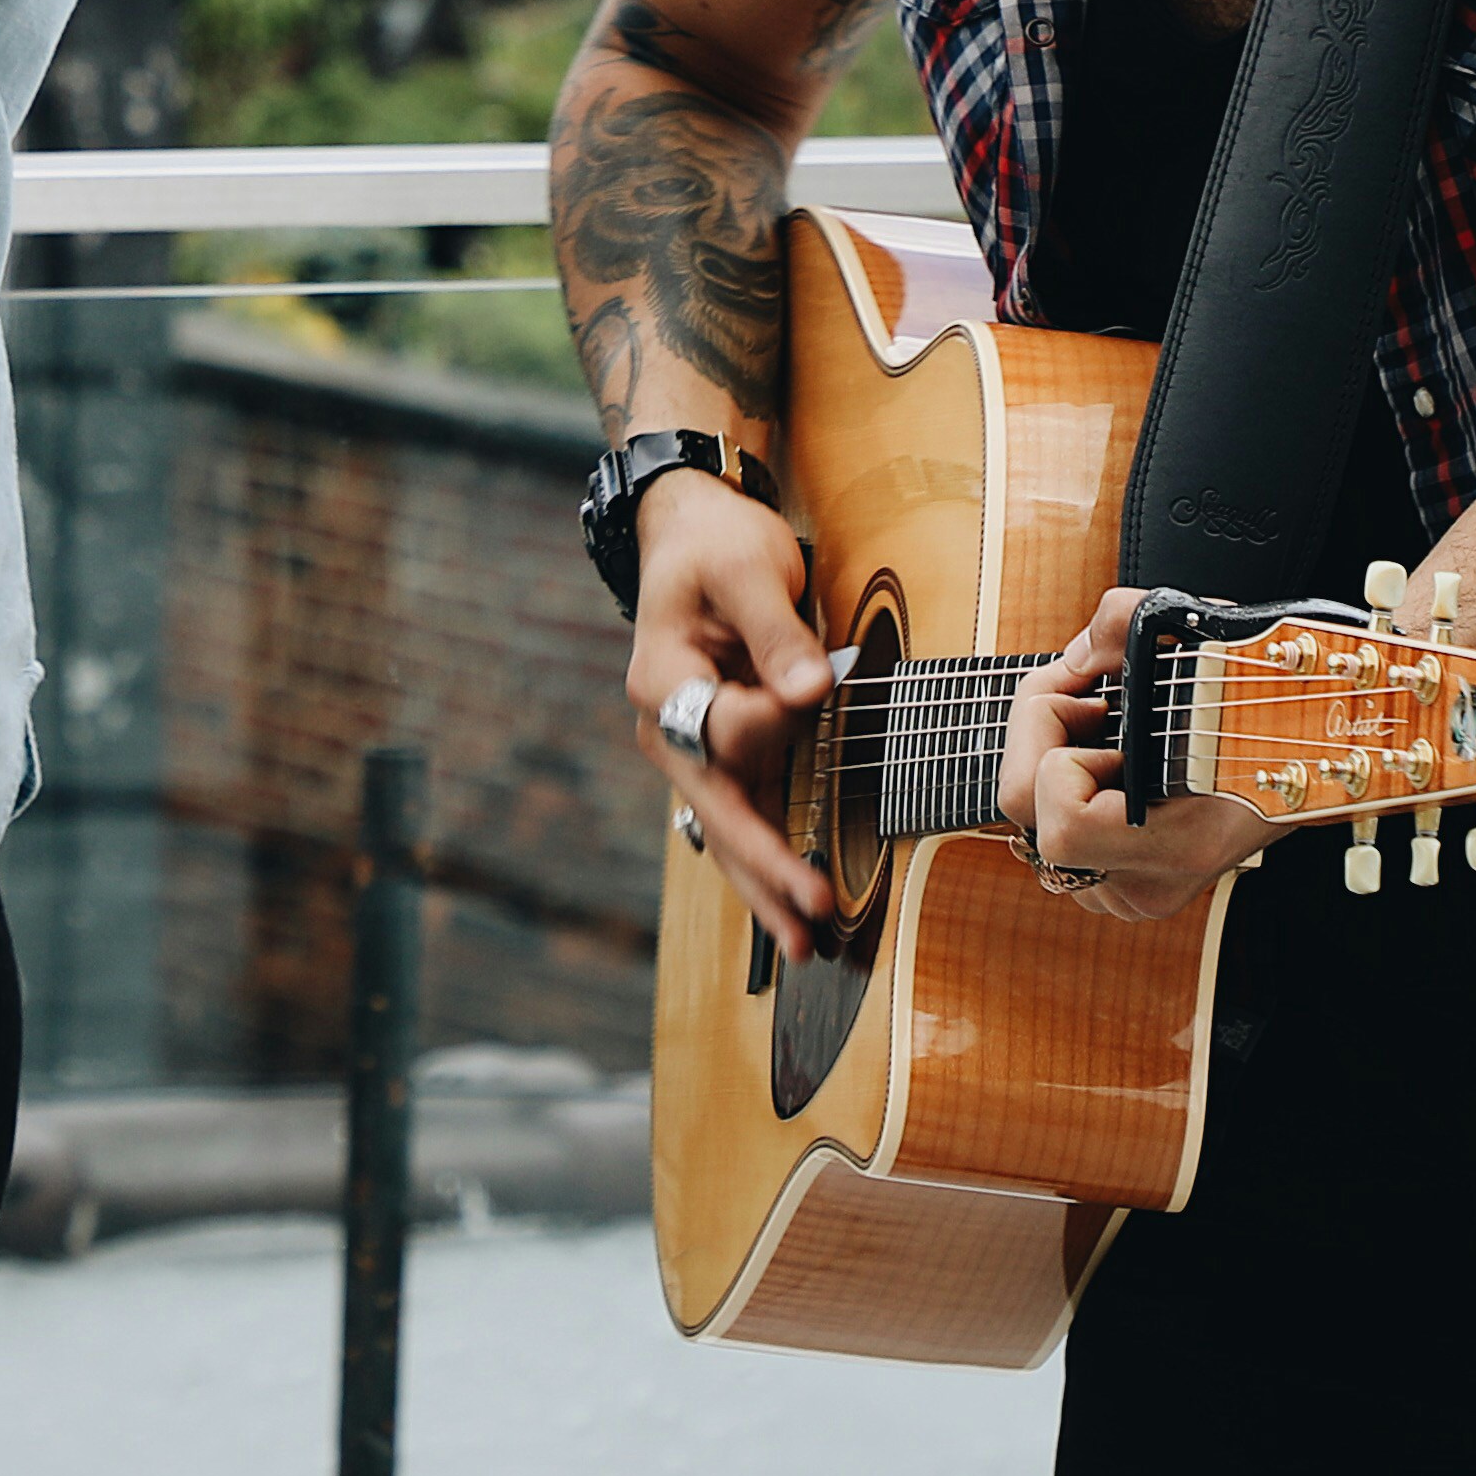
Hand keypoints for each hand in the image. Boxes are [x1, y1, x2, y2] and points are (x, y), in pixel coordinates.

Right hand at [627, 467, 836, 963]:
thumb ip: (776, 633)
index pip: (723, 728)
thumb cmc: (718, 545)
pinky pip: (742, 815)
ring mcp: (692, 746)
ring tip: (803, 943)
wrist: (692, 532)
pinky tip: (790, 904)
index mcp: (662, 678)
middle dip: (764, 867)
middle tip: (811, 917)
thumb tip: (810, 694)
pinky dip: (766, 861)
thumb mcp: (748, 569)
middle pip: (715, 809)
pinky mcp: (723, 751)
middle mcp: (667, 725)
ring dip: (764, 886)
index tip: (813, 684)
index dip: (772, 717)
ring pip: (726, 830)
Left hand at [999, 587, 1269, 922]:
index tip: (1099, 704)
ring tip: (1106, 732)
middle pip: (1029, 822)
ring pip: (1035, 830)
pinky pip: (1054, 838)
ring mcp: (1130, 893)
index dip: (1058, 750)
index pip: (1062, 825)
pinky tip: (1109, 763)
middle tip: (1089, 705)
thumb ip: (1122, 621)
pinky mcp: (1118, 887)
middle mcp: (1146, 885)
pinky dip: (1066, 791)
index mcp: (1175, 847)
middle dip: (1041, 744)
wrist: (1312, 754)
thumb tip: (1075, 657)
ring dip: (1052, 766)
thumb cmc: (1263, 698)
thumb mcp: (1202, 635)